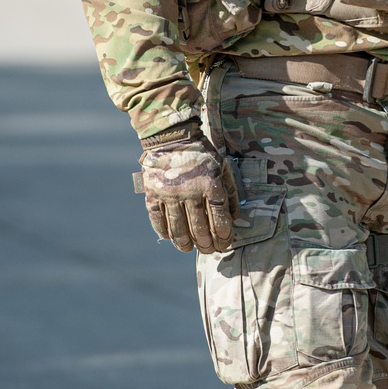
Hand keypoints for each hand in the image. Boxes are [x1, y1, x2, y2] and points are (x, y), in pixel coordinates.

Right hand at [140, 122, 239, 253]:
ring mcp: (170, 194)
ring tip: (190, 249)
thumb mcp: (222, 167)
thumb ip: (230, 191)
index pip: (219, 218)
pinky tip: (170, 238)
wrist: (172, 137)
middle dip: (207, 244)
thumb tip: (234, 217)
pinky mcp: (153, 194)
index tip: (226, 243)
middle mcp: (191, 192)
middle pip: (200, 228)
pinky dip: (164, 231)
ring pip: (179, 228)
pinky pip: (158, 219)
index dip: (224, 235)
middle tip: (210, 251)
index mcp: (211, 185)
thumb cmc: (201, 153)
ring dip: (186, 243)